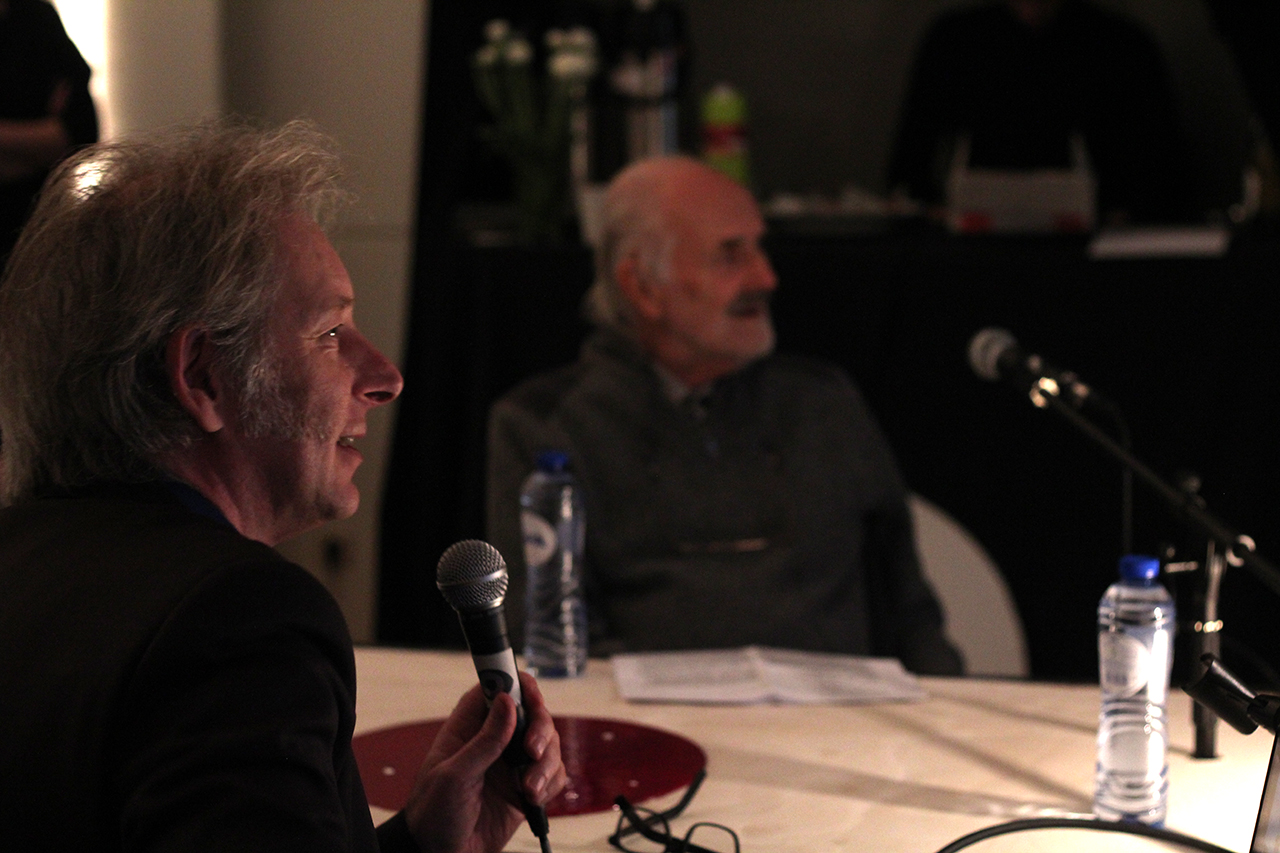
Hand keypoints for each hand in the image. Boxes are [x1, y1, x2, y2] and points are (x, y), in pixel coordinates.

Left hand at [402, 672, 565, 852]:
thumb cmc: (434, 813)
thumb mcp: (454, 775)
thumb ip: (484, 741)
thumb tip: (506, 701)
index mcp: (469, 726)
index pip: (498, 687)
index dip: (518, 685)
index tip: (531, 698)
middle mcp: (494, 739)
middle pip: (533, 713)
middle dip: (540, 729)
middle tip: (532, 750)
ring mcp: (512, 763)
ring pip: (548, 743)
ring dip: (546, 764)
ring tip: (528, 788)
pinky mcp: (526, 787)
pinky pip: (553, 774)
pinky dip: (550, 784)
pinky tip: (532, 798)